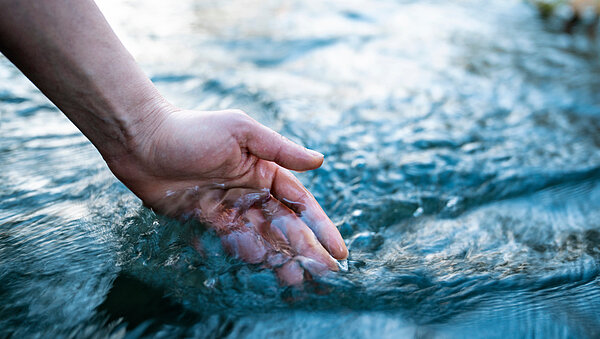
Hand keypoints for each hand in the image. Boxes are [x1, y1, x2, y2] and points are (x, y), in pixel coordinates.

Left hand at [106, 107, 347, 284]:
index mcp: (264, 171)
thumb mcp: (241, 131)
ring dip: (279, 259)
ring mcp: (228, 208)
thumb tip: (319, 161)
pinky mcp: (205, 221)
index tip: (337, 250)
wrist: (142, 142)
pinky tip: (261, 271)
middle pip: (284, 227)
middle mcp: (250, 192)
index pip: (299, 204)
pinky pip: (230, 244)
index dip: (320, 227)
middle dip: (304, 249)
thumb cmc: (192, 130)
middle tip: (322, 274)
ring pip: (261, 239)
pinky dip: (245, 257)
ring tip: (295, 280)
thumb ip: (279, 149)